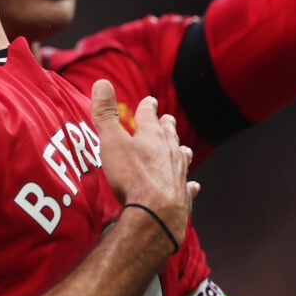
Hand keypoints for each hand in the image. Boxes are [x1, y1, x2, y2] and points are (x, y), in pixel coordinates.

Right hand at [91, 79, 198, 249]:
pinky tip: (193, 184)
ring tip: (184, 147)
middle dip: (166, 126)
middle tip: (168, 119)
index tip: (150, 101)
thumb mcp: (111, 142)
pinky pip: (188, 186)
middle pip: (168, 134)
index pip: (149, 115)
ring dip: (180, 150)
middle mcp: (169, 151)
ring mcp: (178, 173)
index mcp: (151, 136)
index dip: (148, 107)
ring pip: (181, 157)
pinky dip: (189, 184)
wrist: (156, 214)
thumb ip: (106, 114)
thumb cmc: (131, 176)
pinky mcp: (183, 195)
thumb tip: (102, 82)